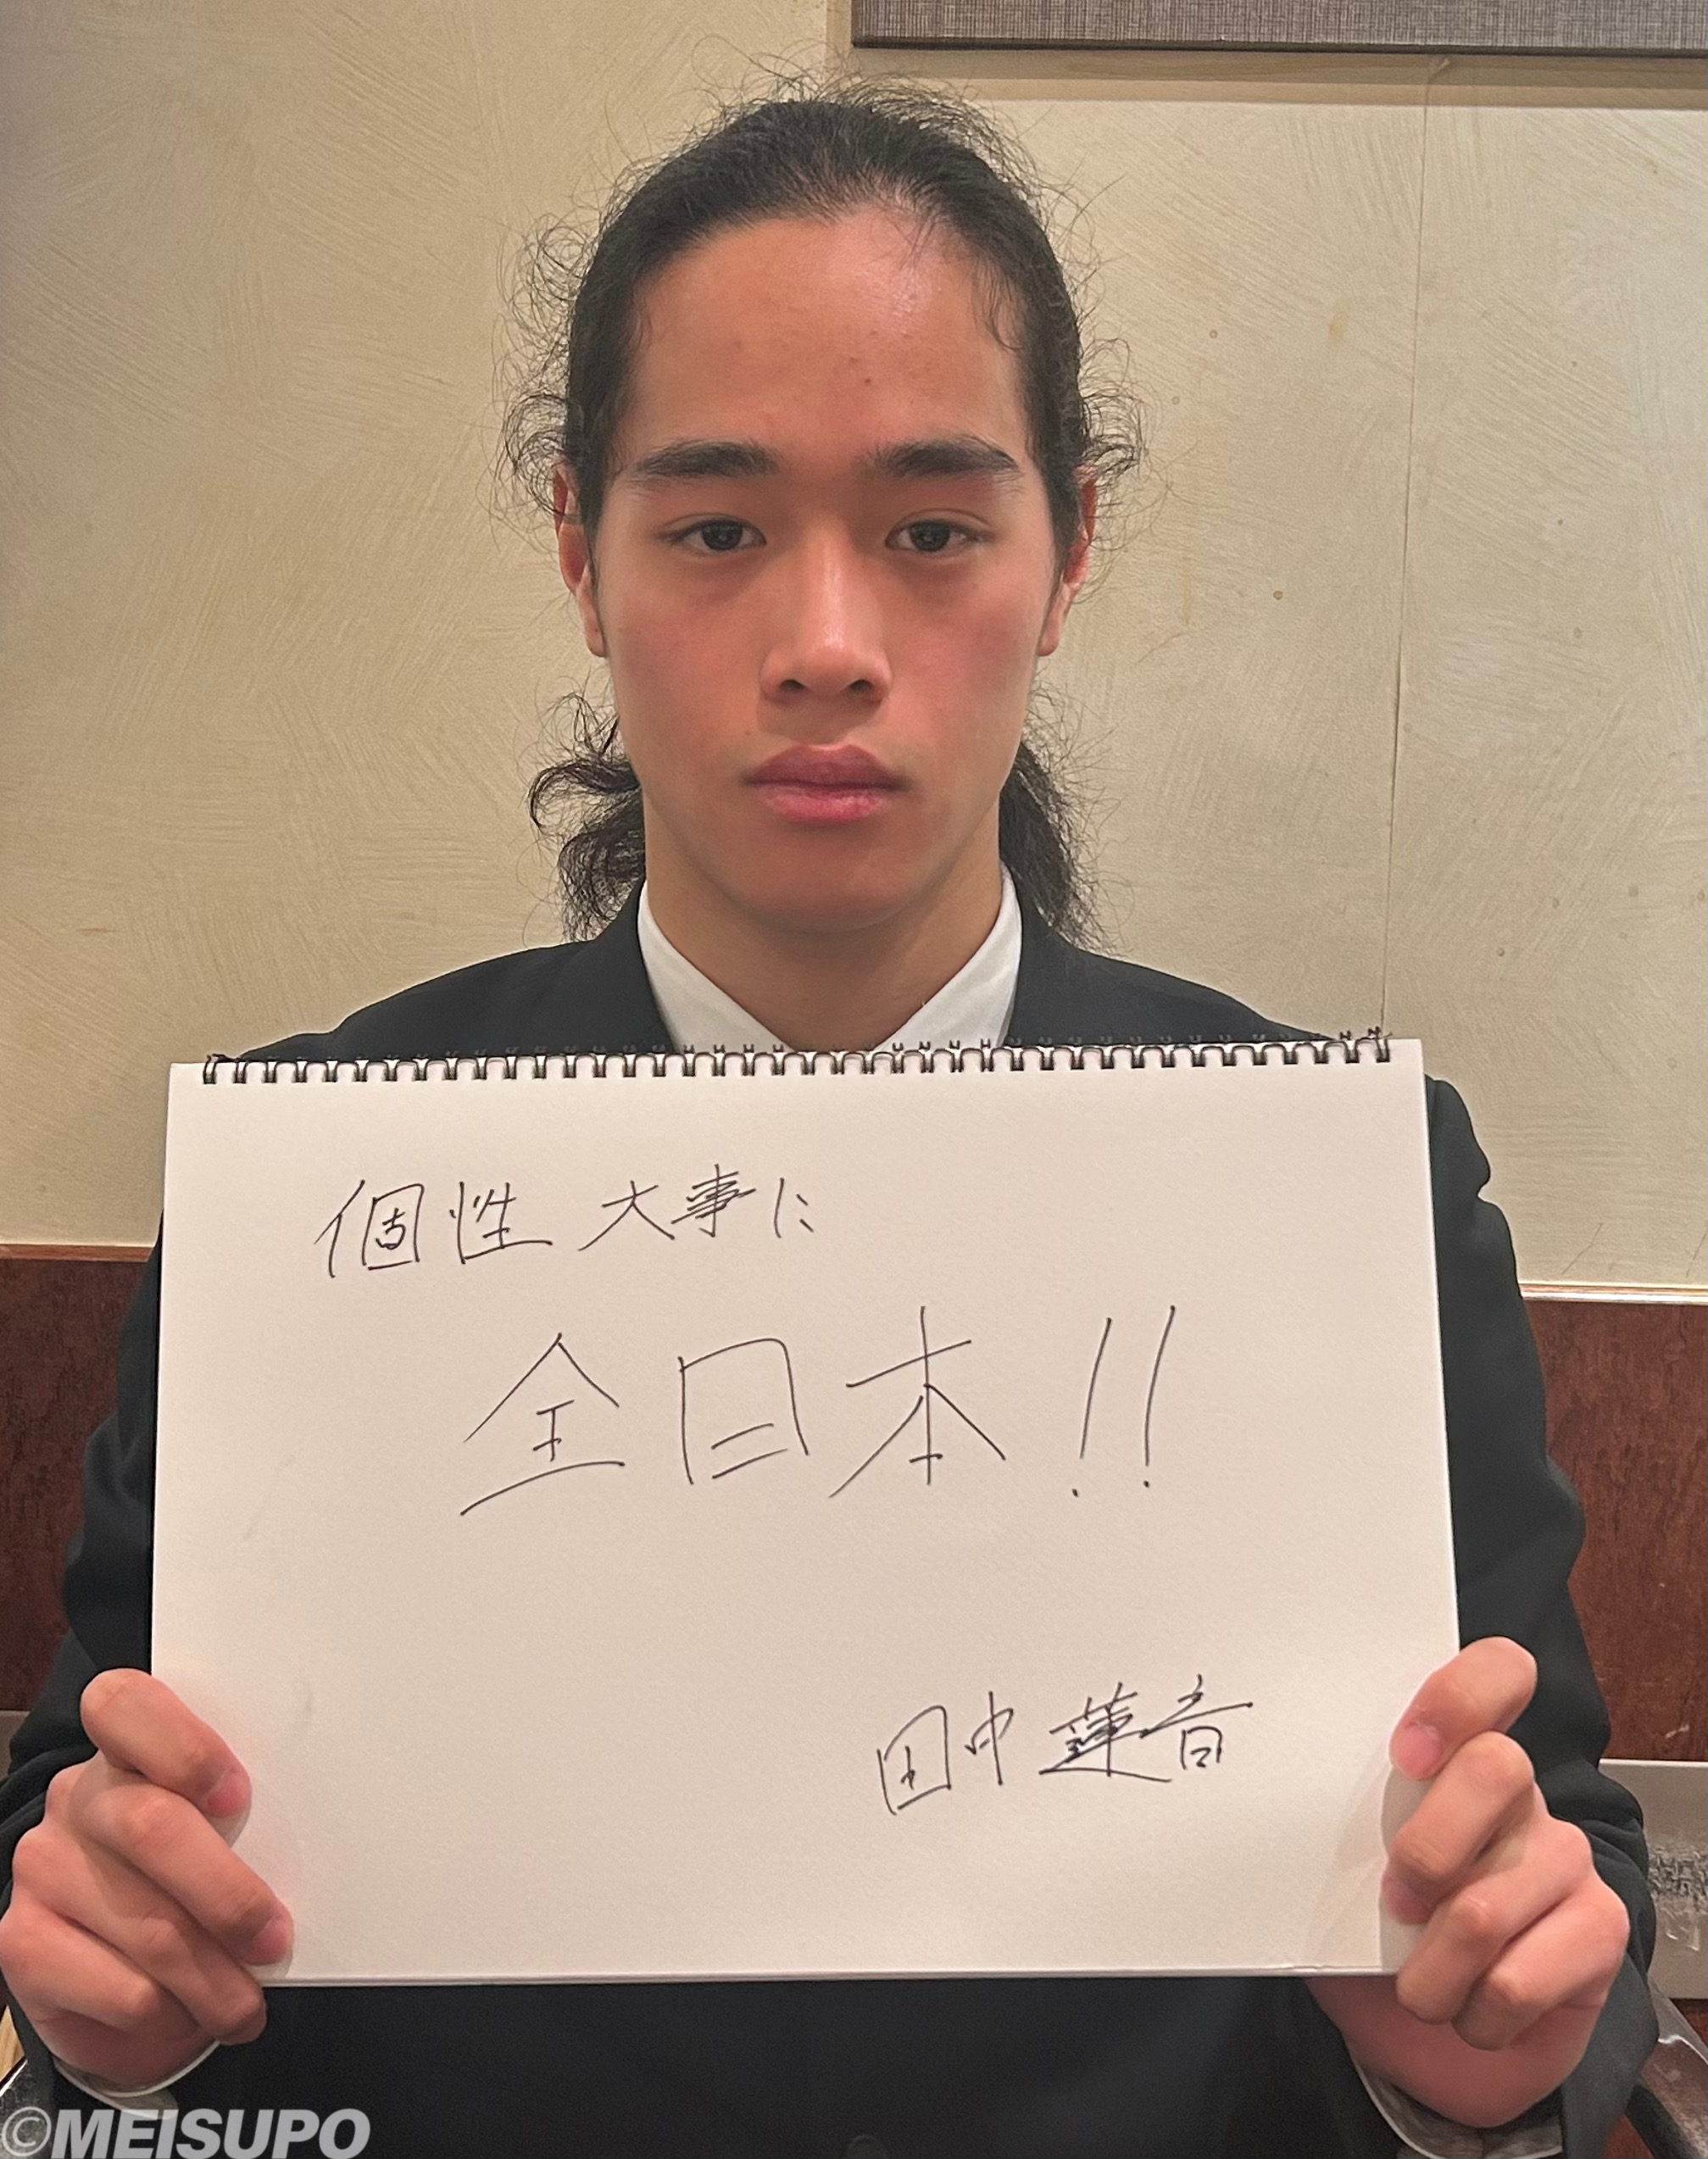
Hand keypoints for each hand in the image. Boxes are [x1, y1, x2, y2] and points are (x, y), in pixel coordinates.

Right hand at [0, 1669, 291, 2091]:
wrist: (121, 1971)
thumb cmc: (192, 1879)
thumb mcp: (223, 1834)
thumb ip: (245, 1822)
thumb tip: (317, 1853)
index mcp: (127, 1747)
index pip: (123, 1705)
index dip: (182, 1748)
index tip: (236, 1795)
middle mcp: (79, 1798)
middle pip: (150, 1826)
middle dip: (226, 1894)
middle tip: (273, 1938)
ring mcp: (45, 1867)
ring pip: (145, 1923)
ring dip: (212, 1976)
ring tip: (248, 2003)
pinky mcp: (23, 1942)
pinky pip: (116, 1986)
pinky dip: (168, 2011)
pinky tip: (187, 2013)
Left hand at [1307, 1636, 1630, 2129]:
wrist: (1434, 2038)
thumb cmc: (1378, 1930)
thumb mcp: (1344, 1865)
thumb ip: (1337, 1821)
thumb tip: (1269, 1793)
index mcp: (1457, 1751)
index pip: (1496, 1670)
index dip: (1457, 1698)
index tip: (1404, 1753)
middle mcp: (1522, 1789)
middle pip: (1495, 1768)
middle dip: (1426, 1851)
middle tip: (1395, 1902)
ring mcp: (1565, 1855)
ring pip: (1485, 1904)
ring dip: (1430, 1972)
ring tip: (1420, 1985)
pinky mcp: (1600, 1926)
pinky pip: (1519, 1978)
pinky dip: (1474, 2011)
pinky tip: (1471, 2008)